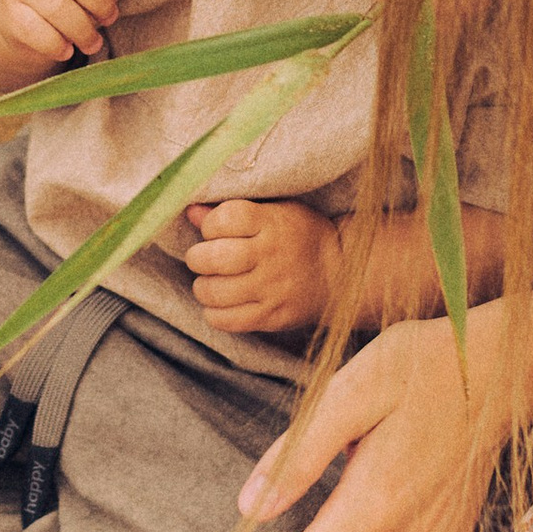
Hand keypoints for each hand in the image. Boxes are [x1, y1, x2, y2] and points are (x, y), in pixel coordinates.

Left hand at [183, 196, 342, 334]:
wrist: (342, 275)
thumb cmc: (301, 236)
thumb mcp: (276, 212)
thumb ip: (233, 211)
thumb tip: (190, 211)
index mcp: (273, 224)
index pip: (224, 219)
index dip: (210, 225)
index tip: (215, 230)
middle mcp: (271, 256)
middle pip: (212, 258)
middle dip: (198, 258)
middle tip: (204, 259)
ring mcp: (271, 290)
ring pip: (212, 292)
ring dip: (203, 286)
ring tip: (212, 281)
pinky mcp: (272, 317)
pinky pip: (225, 320)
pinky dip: (214, 312)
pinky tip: (222, 303)